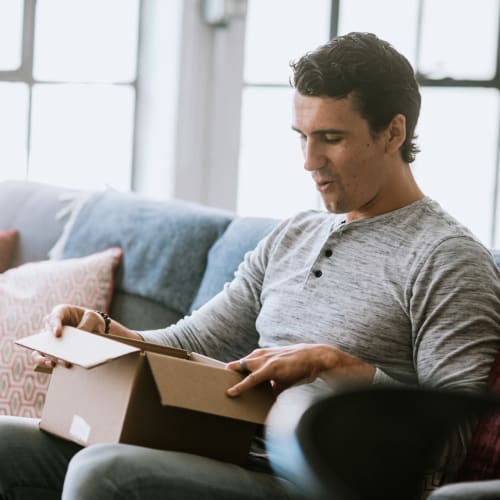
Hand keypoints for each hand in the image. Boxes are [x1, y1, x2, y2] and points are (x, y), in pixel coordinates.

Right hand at [32, 304, 107, 369]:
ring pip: (40, 348)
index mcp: (61, 312)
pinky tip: (53, 367)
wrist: (94, 327)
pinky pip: (42, 357)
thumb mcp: (93, 318)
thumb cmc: (91, 319)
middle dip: (52, 346)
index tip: (57, 334)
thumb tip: (78, 338)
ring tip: (54, 363)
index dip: (54, 325)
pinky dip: (44, 362)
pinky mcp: (50, 350)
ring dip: (46, 356)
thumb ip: (87, 325)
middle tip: (60, 355)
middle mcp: (51, 325)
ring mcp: (49, 338)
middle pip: (46, 335)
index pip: (54, 317)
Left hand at [226, 343, 374, 396]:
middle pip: (241, 363)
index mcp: (267, 354)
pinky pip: (252, 379)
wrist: (318, 358)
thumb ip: (275, 384)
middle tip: (214, 377)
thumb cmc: (303, 367)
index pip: (247, 360)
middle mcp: (264, 355)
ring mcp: (267, 360)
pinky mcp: (271, 368)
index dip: (236, 366)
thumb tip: (271, 396)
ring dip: (232, 375)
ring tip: (217, 384)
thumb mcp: (286, 374)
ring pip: (243, 368)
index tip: (225, 372)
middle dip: (229, 370)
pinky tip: (232, 392)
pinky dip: (241, 386)